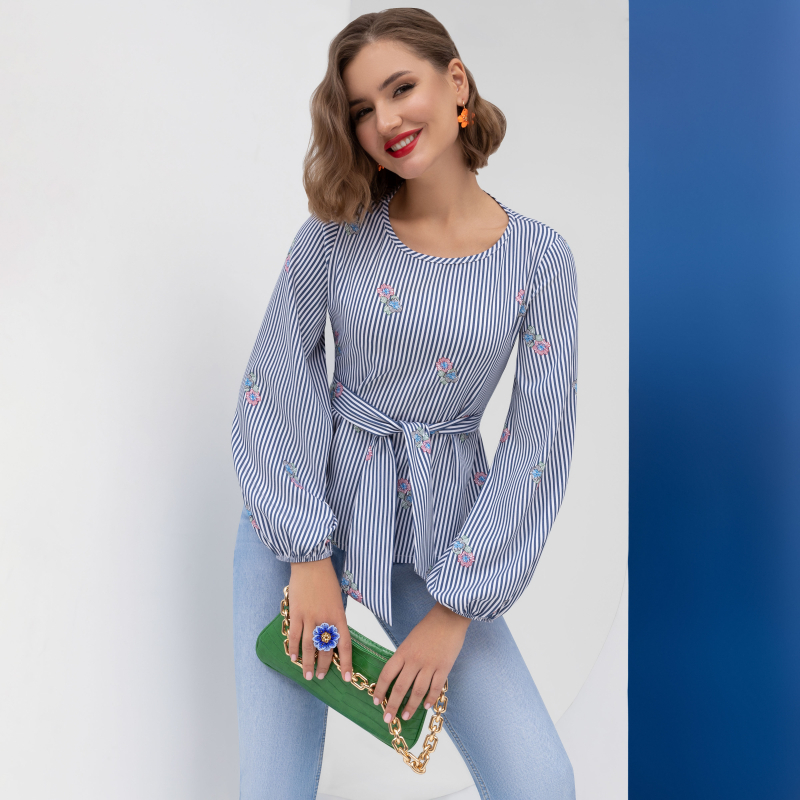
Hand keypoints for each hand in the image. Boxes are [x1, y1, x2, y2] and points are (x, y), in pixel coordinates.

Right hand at [287, 558, 352, 683]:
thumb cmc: (326, 580)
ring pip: (309, 647)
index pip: (345, 645)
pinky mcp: (297, 613)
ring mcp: (310, 617)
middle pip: (326, 649)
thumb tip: (333, 636)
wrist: (312, 565)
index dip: (346, 664)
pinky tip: (293, 658)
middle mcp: (326, 620)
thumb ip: (336, 618)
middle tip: (321, 676)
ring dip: (308, 663)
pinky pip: (295, 636)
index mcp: (339, 616)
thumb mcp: (337, 601)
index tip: (346, 677)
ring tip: (308, 674)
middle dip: (324, 666)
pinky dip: (293, 649)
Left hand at [372, 602, 469, 722]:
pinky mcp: (444, 668)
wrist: (449, 617)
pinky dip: (430, 699)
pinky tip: (426, 706)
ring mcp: (430, 665)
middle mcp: (414, 660)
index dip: (380, 690)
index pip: (386, 674)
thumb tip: (398, 676)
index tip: (376, 701)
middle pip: (400, 687)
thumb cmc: (428, 627)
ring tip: (406, 716)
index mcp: (403, 652)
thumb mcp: (410, 640)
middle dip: (393, 705)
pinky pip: (435, 688)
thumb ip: (404, 657)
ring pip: (417, 691)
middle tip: (388, 719)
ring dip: (411, 706)